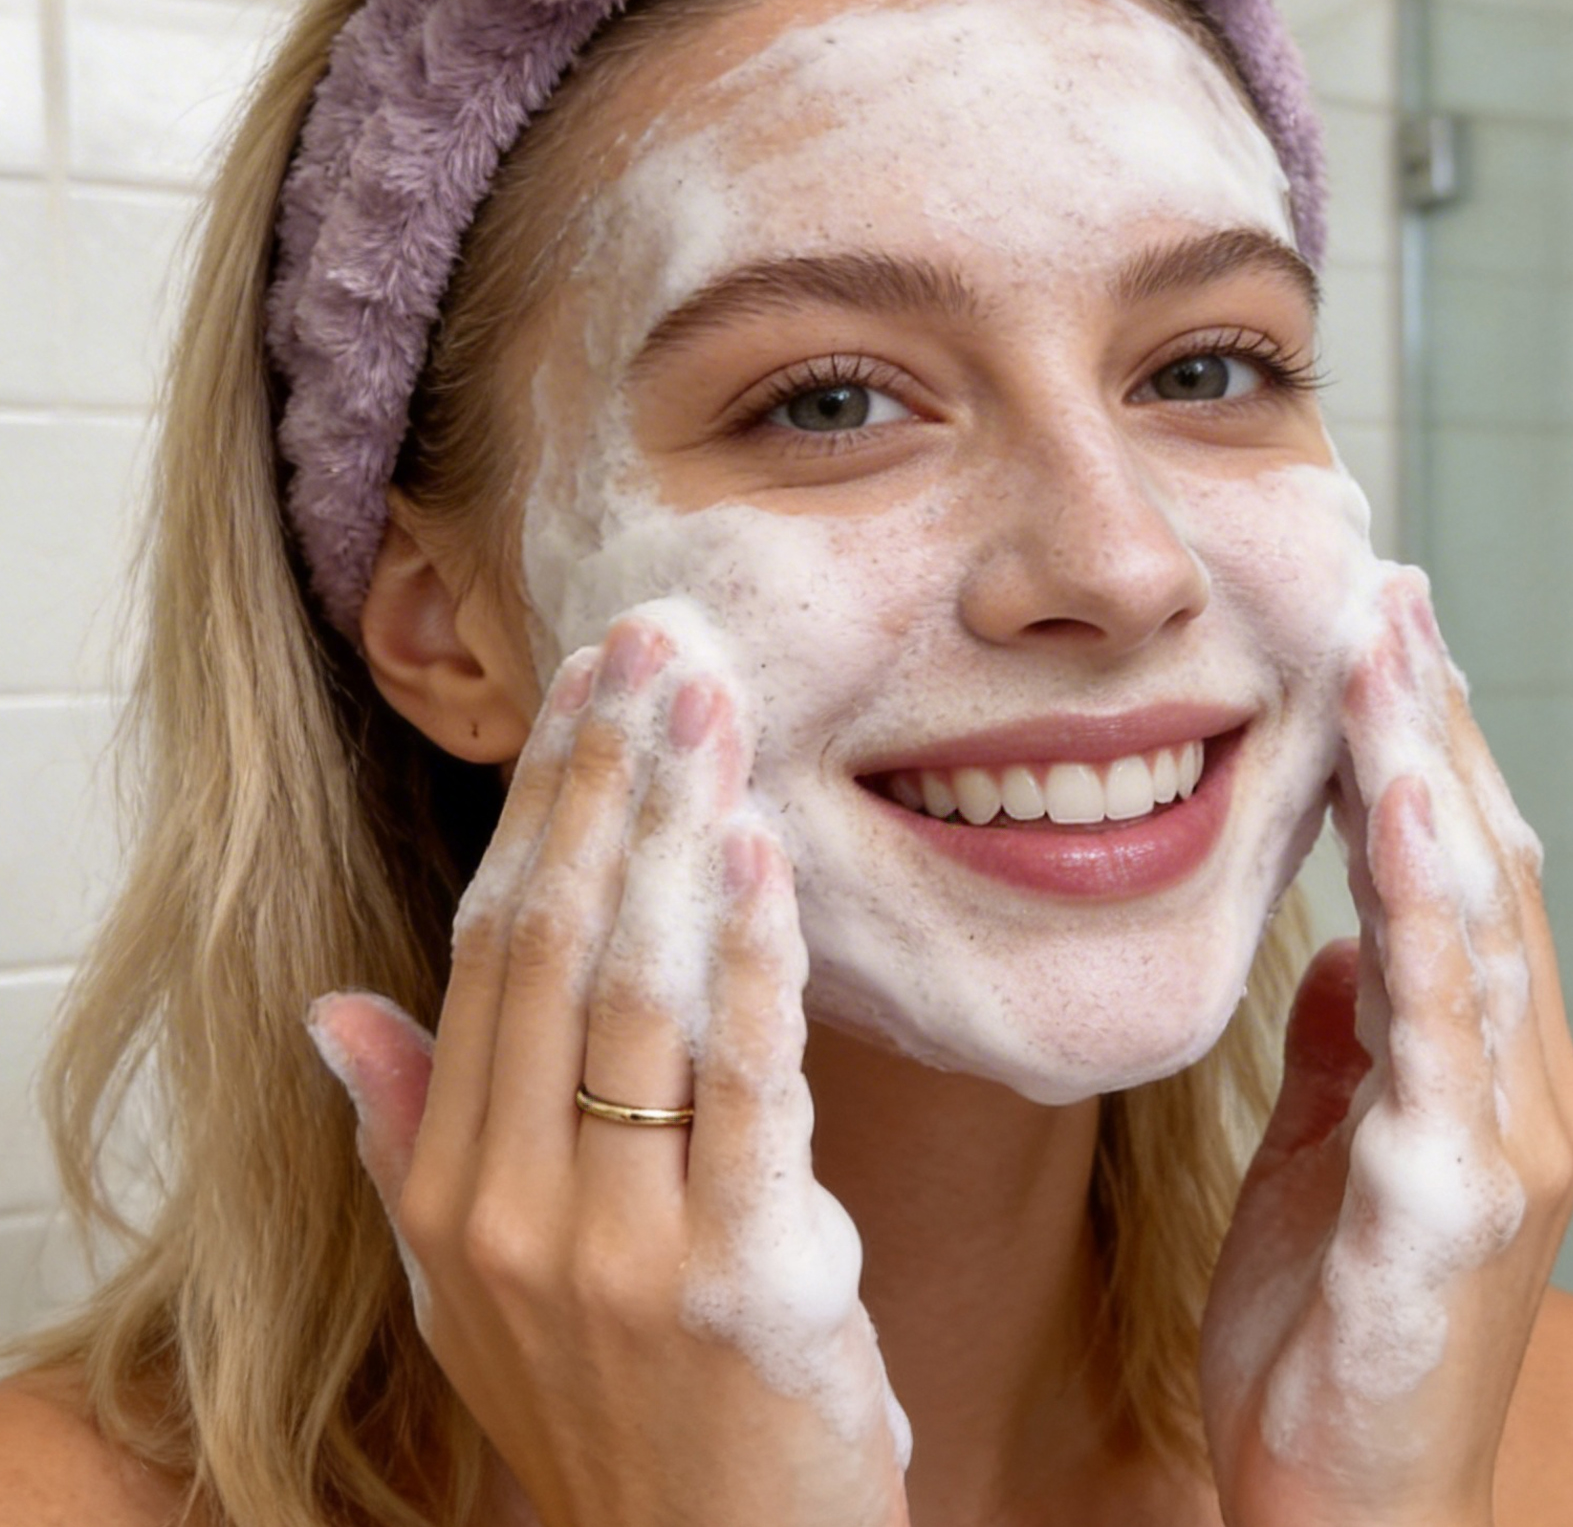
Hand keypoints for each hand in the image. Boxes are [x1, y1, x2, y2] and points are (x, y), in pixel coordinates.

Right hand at [309, 606, 910, 1526]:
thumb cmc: (616, 1409)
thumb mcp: (473, 1292)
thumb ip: (404, 1143)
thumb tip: (332, 1013)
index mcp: (446, 1193)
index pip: (487, 947)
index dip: (538, 804)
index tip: (582, 685)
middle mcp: (506, 1213)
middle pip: (554, 944)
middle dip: (607, 779)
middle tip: (656, 643)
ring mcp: (613, 1251)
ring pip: (636, 994)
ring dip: (676, 832)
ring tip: (710, 703)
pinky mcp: (736, 1282)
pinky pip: (743, 1087)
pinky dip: (753, 959)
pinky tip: (761, 851)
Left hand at [1201, 566, 1572, 1526]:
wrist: (1346, 1510)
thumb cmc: (1334, 1332)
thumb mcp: (1332, 1151)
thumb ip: (1354, 1043)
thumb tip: (1344, 943)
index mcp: (1482, 1065)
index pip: (1460, 870)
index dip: (1426, 746)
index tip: (1383, 632)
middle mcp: (1519, 1083)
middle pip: (1484, 863)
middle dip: (1435, 721)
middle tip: (1390, 590)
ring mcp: (1500, 1138)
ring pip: (1477, 917)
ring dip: (1430, 772)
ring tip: (1391, 651)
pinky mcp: (1452, 1196)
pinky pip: (1437, 1026)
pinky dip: (1424, 910)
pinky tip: (1398, 814)